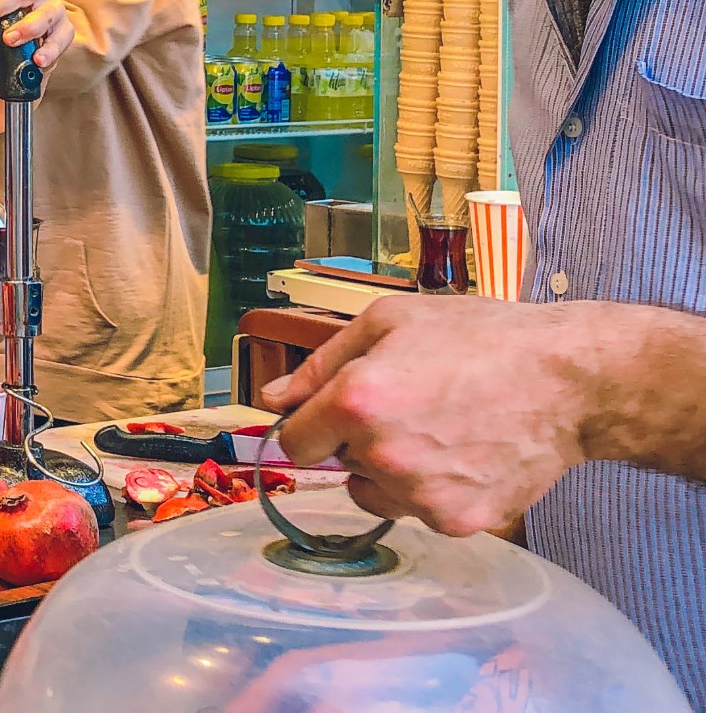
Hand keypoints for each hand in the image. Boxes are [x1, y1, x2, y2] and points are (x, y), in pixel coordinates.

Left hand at [261, 295, 593, 535]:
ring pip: (375, 493)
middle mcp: (382, 455)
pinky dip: (432, 490)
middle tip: (409, 406)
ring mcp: (421, 495)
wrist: (570, 381)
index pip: (293, 442)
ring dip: (390, 470)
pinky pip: (419, 511)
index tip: (333, 415)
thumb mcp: (390, 321)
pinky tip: (465, 453)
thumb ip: (321, 364)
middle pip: (338, 464)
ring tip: (439, 430)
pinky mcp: (459, 522)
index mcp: (356, 401)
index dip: (309, 425)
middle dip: (357, 439)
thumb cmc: (481, 338)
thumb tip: (273, 399)